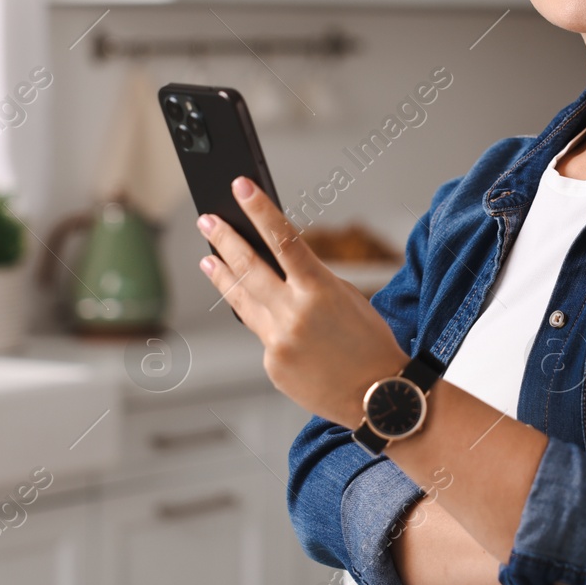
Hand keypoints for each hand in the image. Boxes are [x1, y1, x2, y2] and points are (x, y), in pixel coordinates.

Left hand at [194, 177, 408, 428]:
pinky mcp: (272, 365)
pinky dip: (266, 324)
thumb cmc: (371, 343)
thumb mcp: (347, 298)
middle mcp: (294, 314)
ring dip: (223, 277)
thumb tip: (276, 264)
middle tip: (206, 220)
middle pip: (247, 267)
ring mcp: (279, 342)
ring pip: (242, 301)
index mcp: (319, 289)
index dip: (259, 210)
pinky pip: (263, 335)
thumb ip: (309, 279)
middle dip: (224, 240)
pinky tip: (272, 321)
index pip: (282, 239)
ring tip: (207, 259)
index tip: (240, 187)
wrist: (379, 397)